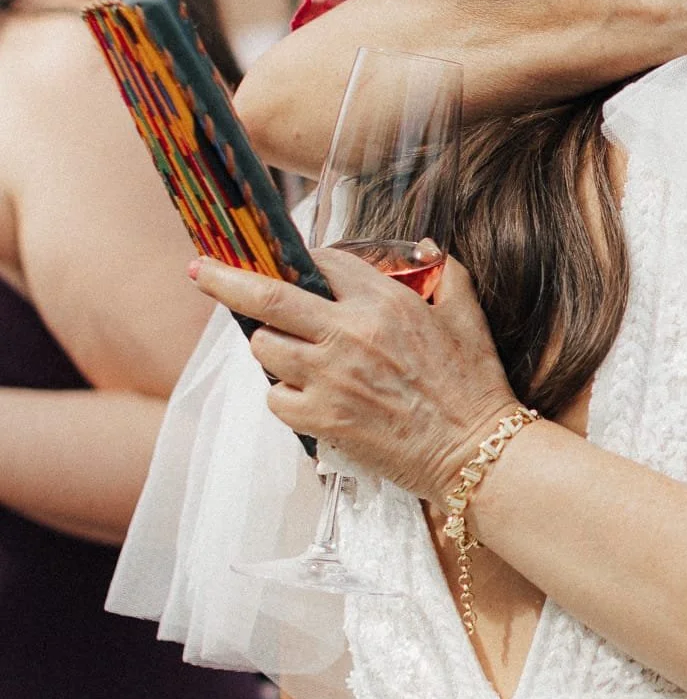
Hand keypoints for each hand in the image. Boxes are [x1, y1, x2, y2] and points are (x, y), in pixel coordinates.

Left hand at [191, 250, 519, 502]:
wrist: (476, 451)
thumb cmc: (474, 384)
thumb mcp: (468, 314)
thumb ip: (447, 270)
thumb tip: (426, 248)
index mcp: (383, 302)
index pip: (320, 262)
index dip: (301, 259)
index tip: (282, 260)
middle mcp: (349, 333)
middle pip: (266, 296)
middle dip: (224, 278)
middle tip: (199, 269)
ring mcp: (330, 378)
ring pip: (264, 348)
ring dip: (270, 348)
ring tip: (293, 357)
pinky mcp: (321, 419)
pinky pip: (274, 398)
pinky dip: (284, 396)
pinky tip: (308, 399)